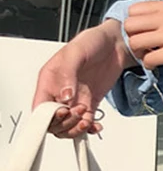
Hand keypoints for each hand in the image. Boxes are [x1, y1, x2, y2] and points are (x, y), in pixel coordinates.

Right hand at [32, 19, 134, 137]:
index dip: (47, 116)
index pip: (40, 107)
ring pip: (67, 126)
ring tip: (87, 120)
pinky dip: (90, 129)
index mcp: (49, 80)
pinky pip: (85, 123)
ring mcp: (75, 100)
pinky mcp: (90, 103)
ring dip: (76, 128)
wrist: (115, 43)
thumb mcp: (76, 52)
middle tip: (79, 111)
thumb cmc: (92, 41)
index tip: (62, 112)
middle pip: (52, 122)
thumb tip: (65, 95)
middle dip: (64, 123)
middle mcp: (60, 93)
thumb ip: (68, 73)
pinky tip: (96, 126)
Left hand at [123, 0, 162, 75]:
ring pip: (135, 42)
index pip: (134, 10)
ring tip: (151, 55)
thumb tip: (140, 23)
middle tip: (144, 46)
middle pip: (130, 25)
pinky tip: (159, 64)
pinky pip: (148, 59)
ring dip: (139, 52)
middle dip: (133, 38)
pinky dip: (149, 64)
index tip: (143, 33)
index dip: (135, 24)